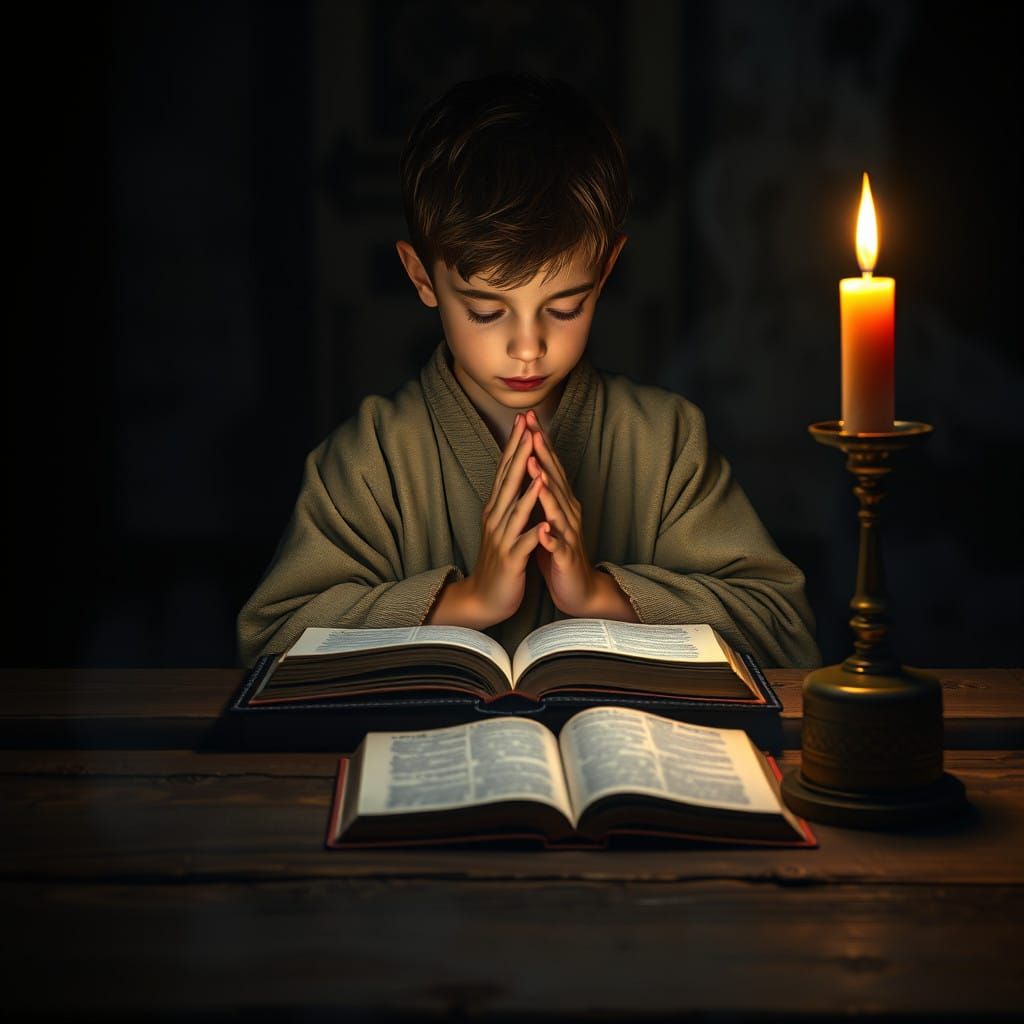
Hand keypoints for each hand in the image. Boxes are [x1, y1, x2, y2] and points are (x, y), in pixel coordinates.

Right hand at [465, 413, 545, 625]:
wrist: (484, 598)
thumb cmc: (499, 561)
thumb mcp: (503, 526)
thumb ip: (509, 501)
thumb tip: (518, 474)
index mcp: (496, 510)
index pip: (506, 470)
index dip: (515, 444)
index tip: (523, 419)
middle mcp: (496, 519)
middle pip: (508, 480)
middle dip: (519, 452)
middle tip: (526, 425)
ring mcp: (502, 539)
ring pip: (515, 508)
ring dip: (526, 485)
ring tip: (536, 461)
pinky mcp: (510, 560)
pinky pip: (523, 543)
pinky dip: (533, 530)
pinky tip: (543, 521)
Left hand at [522, 409, 601, 615]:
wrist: (578, 590)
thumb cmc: (558, 553)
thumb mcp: (548, 518)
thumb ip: (543, 494)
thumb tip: (531, 464)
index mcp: (561, 503)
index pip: (549, 467)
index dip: (539, 443)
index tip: (527, 418)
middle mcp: (568, 513)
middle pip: (555, 478)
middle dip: (543, 453)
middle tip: (532, 428)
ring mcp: (568, 534)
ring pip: (557, 508)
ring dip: (546, 488)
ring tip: (534, 467)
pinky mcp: (566, 558)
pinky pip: (559, 546)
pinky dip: (551, 537)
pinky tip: (544, 528)